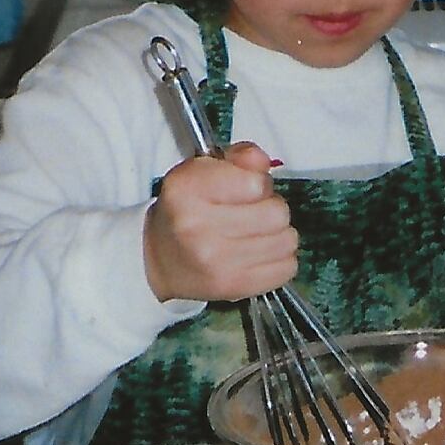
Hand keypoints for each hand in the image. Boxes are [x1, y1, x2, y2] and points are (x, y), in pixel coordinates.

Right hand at [143, 143, 297, 302]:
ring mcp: (215, 263)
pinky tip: (258, 253)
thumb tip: (261, 162)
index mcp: (187, 190)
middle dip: (271, 208)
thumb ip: (239, 156)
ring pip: (287, 240)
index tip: (247, 188)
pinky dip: (279, 259)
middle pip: (277, 213)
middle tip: (253, 211)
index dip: (259, 183)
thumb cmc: (186, 210)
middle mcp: (197, 228)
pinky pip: (286, 268)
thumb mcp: (202, 169)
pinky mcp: (232, 287)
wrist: (157, 259)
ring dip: (278, 234)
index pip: (257, 184)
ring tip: (255, 232)